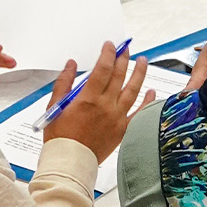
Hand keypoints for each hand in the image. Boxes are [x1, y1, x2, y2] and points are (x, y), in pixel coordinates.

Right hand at [42, 42, 153, 160]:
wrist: (70, 161)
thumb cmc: (60, 137)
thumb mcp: (54, 106)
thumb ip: (64, 83)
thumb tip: (71, 64)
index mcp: (89, 98)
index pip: (103, 68)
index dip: (108, 54)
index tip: (110, 45)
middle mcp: (106, 106)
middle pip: (119, 76)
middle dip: (124, 59)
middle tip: (126, 49)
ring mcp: (117, 118)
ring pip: (133, 90)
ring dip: (139, 73)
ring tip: (143, 61)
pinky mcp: (123, 130)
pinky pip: (140, 113)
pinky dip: (147, 102)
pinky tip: (151, 91)